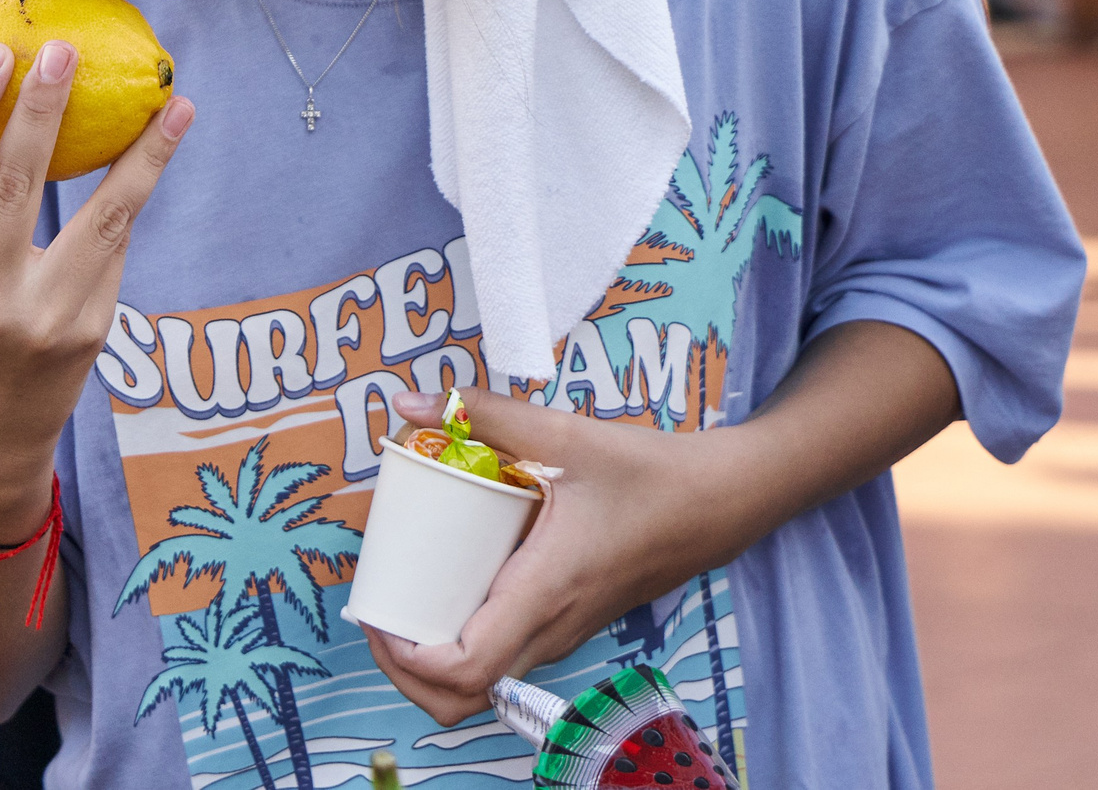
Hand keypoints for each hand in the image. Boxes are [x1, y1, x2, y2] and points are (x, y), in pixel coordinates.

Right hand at [0, 40, 191, 542]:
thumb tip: (1, 133)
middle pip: (17, 181)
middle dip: (44, 107)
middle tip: (66, 51)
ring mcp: (44, 318)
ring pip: (101, 215)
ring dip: (139, 150)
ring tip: (167, 97)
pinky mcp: (90, 333)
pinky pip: (113, 249)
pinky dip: (133, 195)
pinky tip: (157, 150)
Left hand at [362, 389, 744, 722]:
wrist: (722, 503)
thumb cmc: (652, 473)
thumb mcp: (566, 434)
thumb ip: (489, 413)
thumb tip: (412, 401)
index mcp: (545, 592)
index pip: (464, 669)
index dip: (403, 658)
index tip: (375, 611)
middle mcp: (551, 629)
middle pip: (462, 696)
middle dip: (402, 667)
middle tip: (375, 608)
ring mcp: (562, 634)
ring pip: (483, 682)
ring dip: (430, 658)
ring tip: (400, 596)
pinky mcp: (568, 623)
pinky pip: (504, 655)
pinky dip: (462, 640)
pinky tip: (448, 584)